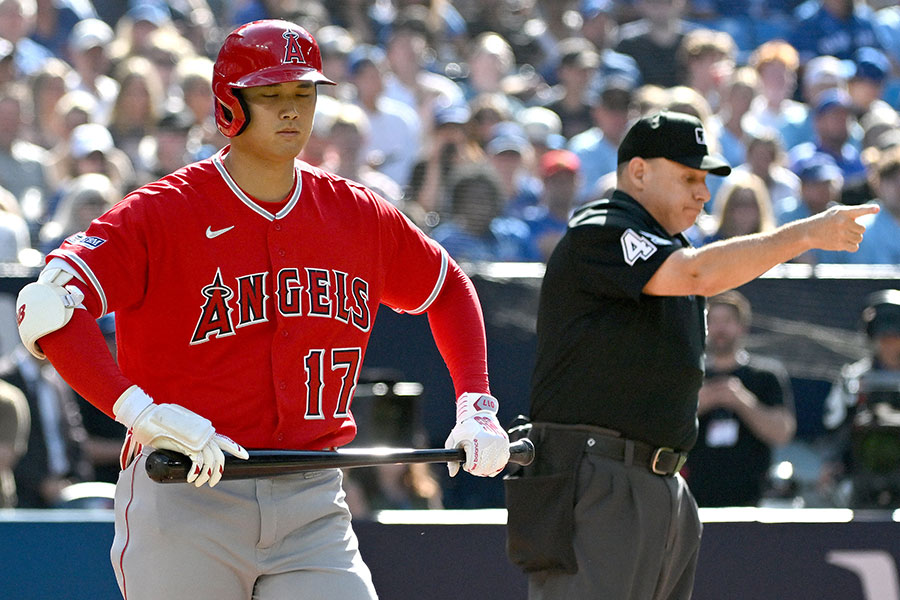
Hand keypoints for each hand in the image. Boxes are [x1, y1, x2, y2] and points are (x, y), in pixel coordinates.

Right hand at [113, 385, 248, 486]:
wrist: (148, 417)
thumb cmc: (161, 424)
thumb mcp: (180, 430)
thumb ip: (187, 438)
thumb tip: (186, 449)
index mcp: (204, 430)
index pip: (224, 440)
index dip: (236, 449)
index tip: (245, 457)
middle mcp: (204, 434)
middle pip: (219, 457)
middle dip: (218, 472)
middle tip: (212, 482)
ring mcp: (196, 440)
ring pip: (210, 463)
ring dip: (205, 476)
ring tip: (198, 483)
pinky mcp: (187, 445)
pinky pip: (198, 463)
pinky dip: (195, 473)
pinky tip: (190, 478)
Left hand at [444, 393, 509, 476]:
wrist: (480, 414)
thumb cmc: (465, 429)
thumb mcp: (454, 441)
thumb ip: (452, 459)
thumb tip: (452, 474)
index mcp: (476, 441)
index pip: (473, 465)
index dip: (468, 467)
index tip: (466, 464)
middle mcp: (489, 442)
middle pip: (484, 468)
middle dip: (476, 470)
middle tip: (472, 465)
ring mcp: (499, 443)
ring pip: (494, 467)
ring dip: (486, 469)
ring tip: (480, 464)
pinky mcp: (505, 443)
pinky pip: (503, 462)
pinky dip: (496, 466)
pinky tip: (489, 463)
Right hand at [805, 204, 878, 251]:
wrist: (809, 232)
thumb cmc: (826, 221)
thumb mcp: (836, 212)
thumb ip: (852, 213)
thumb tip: (874, 211)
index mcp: (843, 212)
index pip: (859, 210)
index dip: (869, 209)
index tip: (877, 209)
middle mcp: (842, 222)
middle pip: (862, 229)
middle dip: (856, 230)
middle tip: (846, 229)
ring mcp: (841, 234)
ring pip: (859, 238)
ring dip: (854, 238)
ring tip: (843, 236)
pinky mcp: (839, 244)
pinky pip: (855, 247)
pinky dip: (852, 246)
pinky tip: (844, 243)